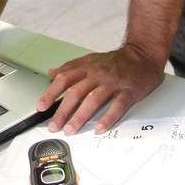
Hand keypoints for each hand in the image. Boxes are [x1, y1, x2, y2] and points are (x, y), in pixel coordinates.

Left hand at [36, 44, 164, 134]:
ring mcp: (114, 83)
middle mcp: (98, 74)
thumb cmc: (117, 60)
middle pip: (76, 92)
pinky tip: (99, 128)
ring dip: (80, 116)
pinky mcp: (129, 91)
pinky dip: (108, 118)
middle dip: (62, 111)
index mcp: (88, 68)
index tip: (41, 107)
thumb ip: (71, 67)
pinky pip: (117, 105)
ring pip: (94, 99)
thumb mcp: (91, 59)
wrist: (144, 55)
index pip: (64, 79)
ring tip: (71, 129)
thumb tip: (52, 73)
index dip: (51, 93)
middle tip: (54, 125)